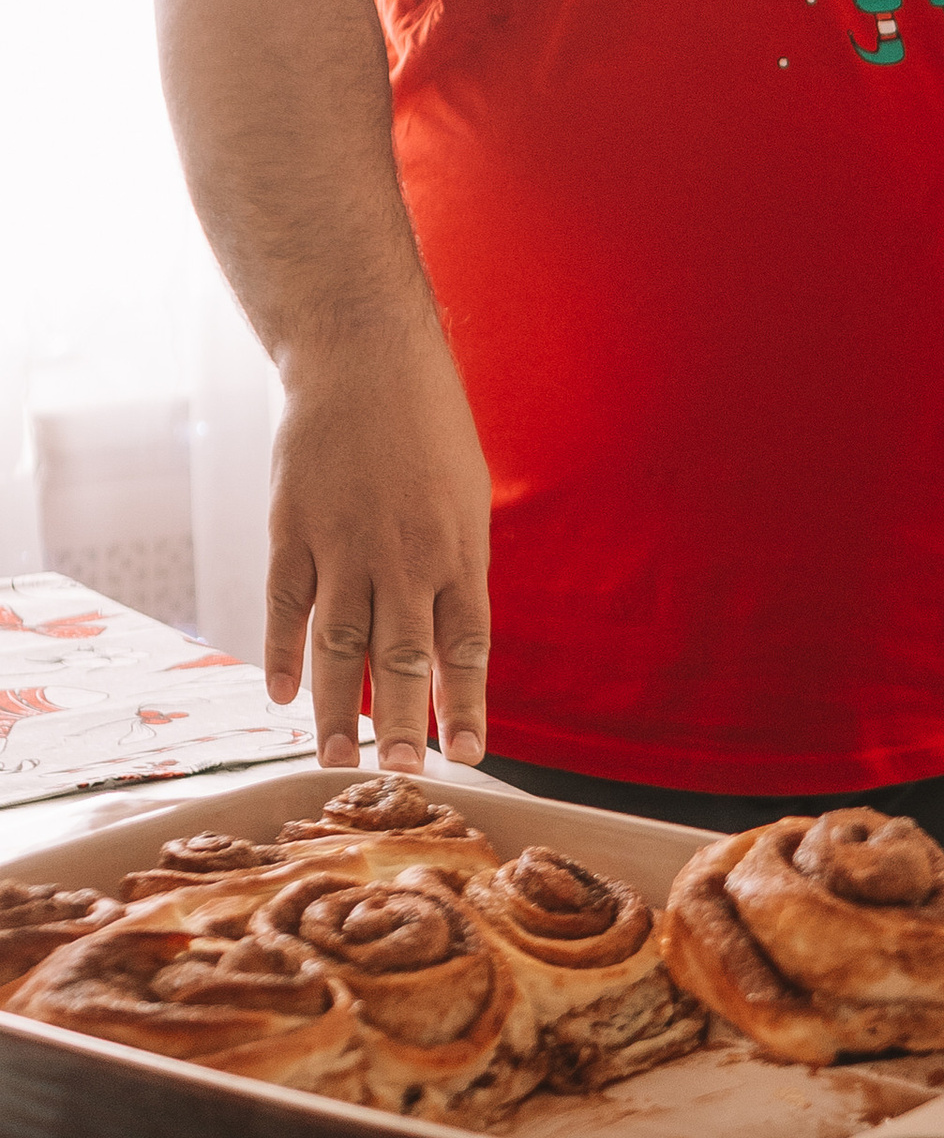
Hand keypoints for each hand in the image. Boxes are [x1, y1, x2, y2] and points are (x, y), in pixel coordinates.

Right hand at [266, 321, 492, 769]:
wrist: (364, 358)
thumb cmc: (428, 428)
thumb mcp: (467, 498)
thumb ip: (456, 571)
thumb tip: (449, 646)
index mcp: (457, 551)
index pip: (466, 647)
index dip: (467, 705)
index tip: (470, 756)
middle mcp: (402, 557)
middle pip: (400, 660)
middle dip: (402, 726)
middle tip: (399, 779)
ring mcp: (341, 545)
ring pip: (336, 645)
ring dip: (335, 710)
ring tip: (335, 763)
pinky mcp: (291, 530)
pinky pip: (285, 605)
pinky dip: (279, 653)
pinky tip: (279, 695)